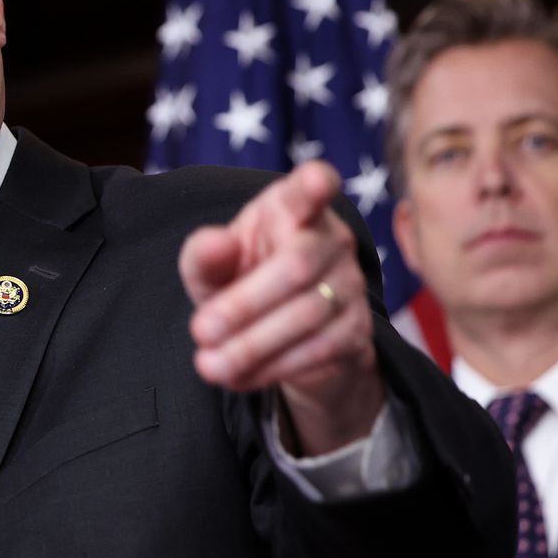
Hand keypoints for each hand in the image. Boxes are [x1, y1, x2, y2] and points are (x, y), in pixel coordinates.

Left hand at [178, 161, 384, 453]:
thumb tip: (215, 242)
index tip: (318, 180)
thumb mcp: (211, 270)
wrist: (281, 340)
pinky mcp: (359, 329)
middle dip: (244, 302)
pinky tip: (238, 377)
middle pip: (298, 264)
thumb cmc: (241, 281)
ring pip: (308, 313)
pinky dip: (273, 366)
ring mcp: (351, 284)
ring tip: (208, 364)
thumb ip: (204, 256)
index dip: (315, 184)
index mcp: (292, 209)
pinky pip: (319, 349)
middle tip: (198, 330)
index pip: (309, 189)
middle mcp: (331, 240)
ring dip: (252, 344)